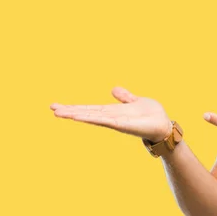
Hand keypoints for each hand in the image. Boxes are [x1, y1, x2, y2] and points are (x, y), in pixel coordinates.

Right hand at [50, 87, 172, 142]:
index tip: (57, 106)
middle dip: (69, 111)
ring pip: (92, 117)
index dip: (74, 107)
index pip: (89, 109)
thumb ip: (124, 97)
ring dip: (76, 115)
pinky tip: (81, 116)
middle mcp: (111, 118)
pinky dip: (93, 118)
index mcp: (112, 112)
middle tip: (52, 109)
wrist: (164, 126)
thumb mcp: (135, 100)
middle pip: (86, 113)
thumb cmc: (152, 116)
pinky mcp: (123, 124)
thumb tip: (113, 89)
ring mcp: (115, 122)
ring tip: (60, 113)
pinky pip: (105, 121)